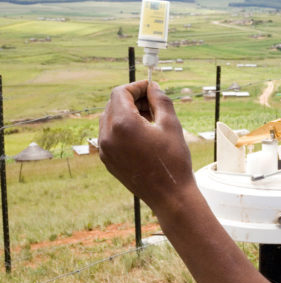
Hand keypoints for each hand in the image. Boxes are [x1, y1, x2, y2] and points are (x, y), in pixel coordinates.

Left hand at [99, 80, 194, 209]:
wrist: (170, 195)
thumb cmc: (174, 160)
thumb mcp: (171, 124)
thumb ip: (160, 100)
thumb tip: (153, 87)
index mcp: (122, 124)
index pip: (120, 93)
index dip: (136, 87)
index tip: (151, 89)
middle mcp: (108, 136)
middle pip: (113, 104)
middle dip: (132, 100)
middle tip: (154, 104)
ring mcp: (105, 149)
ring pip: (109, 119)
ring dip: (127, 113)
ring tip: (150, 121)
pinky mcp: (108, 160)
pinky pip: (110, 135)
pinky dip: (123, 129)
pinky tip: (143, 136)